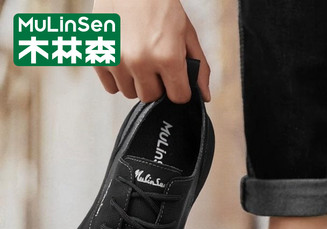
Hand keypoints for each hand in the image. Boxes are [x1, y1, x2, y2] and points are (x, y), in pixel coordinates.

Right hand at [92, 0, 210, 102]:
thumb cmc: (160, 6)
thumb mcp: (187, 33)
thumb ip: (199, 67)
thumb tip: (204, 97)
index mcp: (167, 57)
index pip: (179, 97)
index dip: (179, 89)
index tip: (176, 79)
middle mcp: (140, 62)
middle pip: (152, 97)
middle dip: (156, 85)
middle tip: (155, 64)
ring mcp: (117, 61)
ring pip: (131, 94)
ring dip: (136, 82)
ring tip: (138, 59)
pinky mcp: (98, 58)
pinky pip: (111, 87)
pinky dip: (118, 78)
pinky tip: (123, 59)